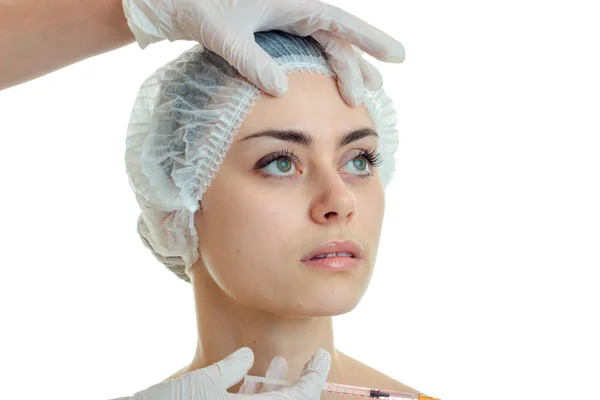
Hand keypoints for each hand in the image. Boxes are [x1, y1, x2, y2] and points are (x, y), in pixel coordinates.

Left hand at [122, 0, 404, 105]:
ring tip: (359, 93)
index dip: (371, 40)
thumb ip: (252, 61)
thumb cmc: (199, 6)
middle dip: (354, 66)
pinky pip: (305, 48)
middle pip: (335, 38)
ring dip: (340, 68)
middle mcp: (294, 6)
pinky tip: (327, 81)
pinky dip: (319, 65)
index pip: (341, 23)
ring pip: (322, 44)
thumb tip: (280, 89)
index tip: (398, 55)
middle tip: (366, 96)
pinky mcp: (272, 30)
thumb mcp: (225, 35)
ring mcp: (284, 18)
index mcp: (292, 1)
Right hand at [125, 347, 330, 399]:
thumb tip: (247, 357)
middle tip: (308, 364)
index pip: (299, 398)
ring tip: (277, 363)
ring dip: (275, 388)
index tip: (321, 357)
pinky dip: (254, 395)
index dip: (315, 377)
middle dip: (299, 385)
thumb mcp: (201, 383)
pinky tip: (249, 376)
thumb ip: (230, 369)